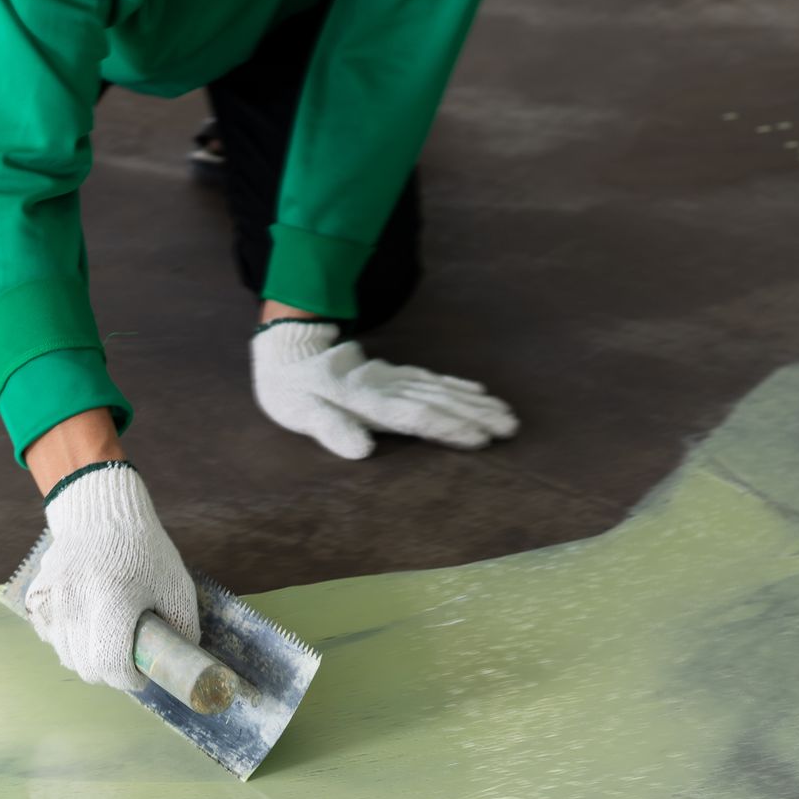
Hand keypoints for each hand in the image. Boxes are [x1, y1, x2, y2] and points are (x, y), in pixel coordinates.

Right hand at [23, 462, 199, 690]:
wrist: (100, 513)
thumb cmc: (144, 550)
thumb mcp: (176, 585)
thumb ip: (181, 628)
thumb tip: (176, 664)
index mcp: (114, 598)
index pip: (110, 663)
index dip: (129, 679)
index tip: (140, 673)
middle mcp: (76, 602)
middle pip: (87, 668)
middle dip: (110, 673)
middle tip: (126, 658)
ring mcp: (52, 601)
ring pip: (68, 657)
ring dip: (89, 658)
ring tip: (106, 637)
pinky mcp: (37, 599)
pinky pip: (51, 639)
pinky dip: (69, 640)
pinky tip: (86, 622)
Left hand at [250, 320, 517, 459]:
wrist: (287, 347)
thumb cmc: (290, 388)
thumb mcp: (300, 411)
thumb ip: (330, 428)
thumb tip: (362, 450)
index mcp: (369, 401)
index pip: (417, 415)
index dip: (448, 427)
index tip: (481, 439)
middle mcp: (388, 388)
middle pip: (439, 402)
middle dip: (477, 416)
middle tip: (512, 428)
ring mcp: (392, 378)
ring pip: (442, 389)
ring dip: (475, 402)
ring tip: (507, 414)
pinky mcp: (391, 375)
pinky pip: (432, 379)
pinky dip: (457, 385)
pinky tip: (477, 392)